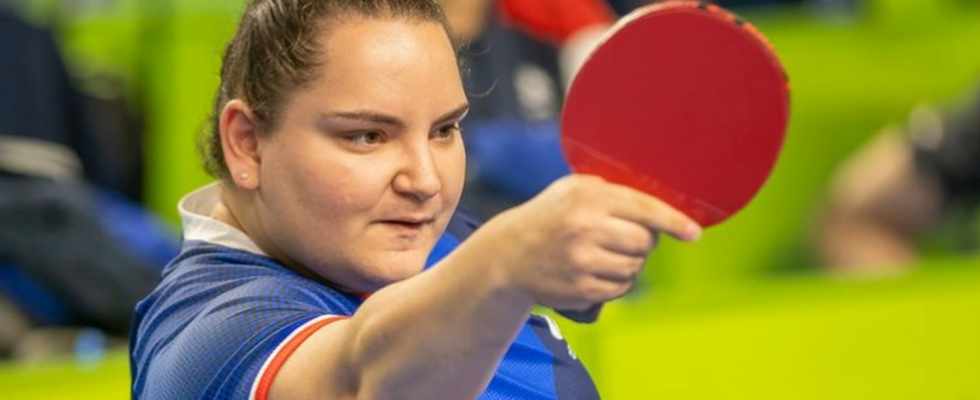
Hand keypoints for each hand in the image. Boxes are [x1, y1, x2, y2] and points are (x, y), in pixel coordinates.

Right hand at [483, 174, 700, 310]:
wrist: (508, 254)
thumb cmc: (550, 216)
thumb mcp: (574, 189)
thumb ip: (613, 192)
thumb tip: (664, 203)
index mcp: (588, 196)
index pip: (645, 209)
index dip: (675, 222)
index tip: (694, 233)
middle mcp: (585, 227)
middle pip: (645, 241)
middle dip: (644, 242)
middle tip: (626, 237)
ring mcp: (581, 261)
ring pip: (635, 267)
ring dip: (630, 263)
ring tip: (606, 253)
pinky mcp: (579, 288)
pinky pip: (620, 288)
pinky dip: (617, 281)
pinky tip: (598, 270)